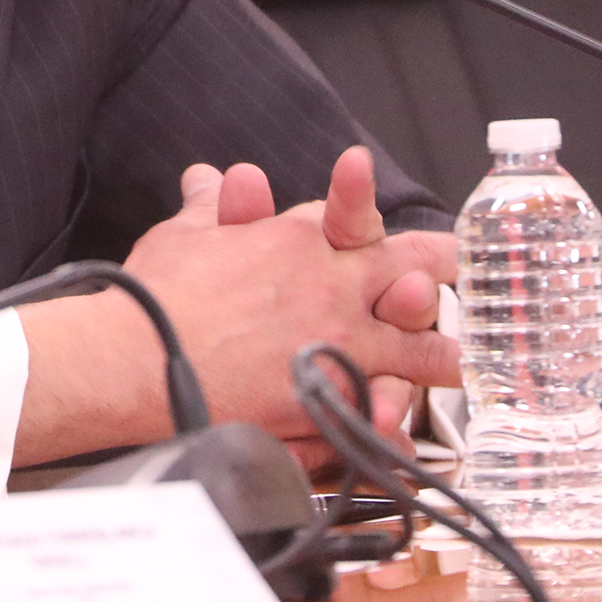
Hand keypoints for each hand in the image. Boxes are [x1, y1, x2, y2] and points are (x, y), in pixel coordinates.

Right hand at [16, 150, 455, 467]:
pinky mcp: (328, 399)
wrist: (141, 360)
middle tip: (460, 271)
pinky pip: (380, 409)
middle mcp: (330, 289)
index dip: (383, 211)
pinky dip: (397, 416)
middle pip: (407, 270)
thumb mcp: (183, 236)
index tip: (405, 213)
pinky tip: (410, 422)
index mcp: (299, 242)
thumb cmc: (158, 296)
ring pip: (412, 348)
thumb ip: (208, 207)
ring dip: (438, 351)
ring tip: (458, 359)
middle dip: (438, 267)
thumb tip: (206, 178)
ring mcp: (337, 345)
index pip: (357, 219)